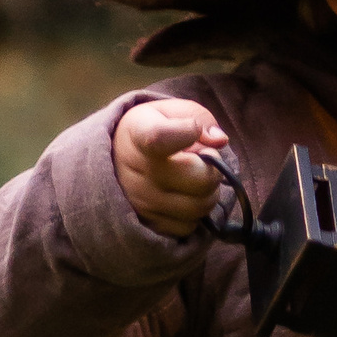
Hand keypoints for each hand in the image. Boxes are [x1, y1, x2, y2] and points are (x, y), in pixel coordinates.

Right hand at [114, 99, 228, 236]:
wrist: (117, 157)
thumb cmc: (153, 129)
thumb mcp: (172, 111)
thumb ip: (199, 118)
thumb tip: (219, 141)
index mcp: (138, 133)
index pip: (159, 139)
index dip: (186, 134)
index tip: (192, 129)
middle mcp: (135, 171)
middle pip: (200, 178)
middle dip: (212, 167)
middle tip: (202, 159)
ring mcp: (140, 201)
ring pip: (200, 205)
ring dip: (207, 192)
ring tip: (193, 178)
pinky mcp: (147, 224)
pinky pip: (188, 226)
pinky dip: (194, 213)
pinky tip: (183, 196)